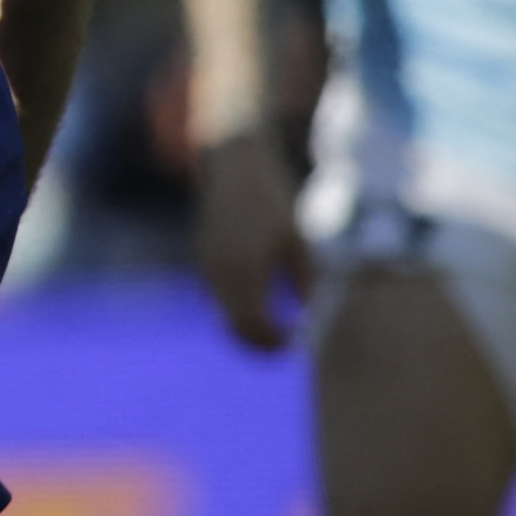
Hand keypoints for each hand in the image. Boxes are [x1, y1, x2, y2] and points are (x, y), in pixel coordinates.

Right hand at [193, 122, 312, 353]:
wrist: (232, 168)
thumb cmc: (271, 200)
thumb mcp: (296, 240)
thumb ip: (304, 281)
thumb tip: (313, 315)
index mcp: (245, 269)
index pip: (253, 324)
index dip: (272, 342)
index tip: (293, 343)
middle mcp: (219, 273)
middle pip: (234, 328)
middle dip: (258, 343)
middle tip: (283, 347)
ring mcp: (206, 268)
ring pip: (223, 315)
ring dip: (246, 328)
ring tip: (274, 330)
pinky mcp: (202, 260)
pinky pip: (217, 298)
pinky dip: (235, 309)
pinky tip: (257, 304)